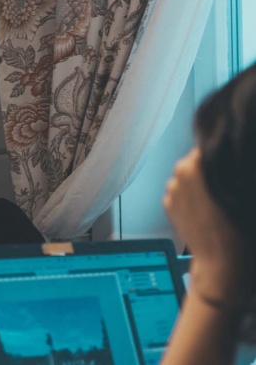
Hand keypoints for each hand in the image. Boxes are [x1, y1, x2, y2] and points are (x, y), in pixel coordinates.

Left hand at [163, 148, 253, 307]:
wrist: (221, 260)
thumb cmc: (236, 228)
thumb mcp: (238, 190)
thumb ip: (228, 167)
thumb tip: (227, 155)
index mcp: (196, 165)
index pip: (208, 145)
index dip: (221, 152)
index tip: (230, 159)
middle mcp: (179, 174)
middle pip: (195, 159)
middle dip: (209, 166)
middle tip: (226, 179)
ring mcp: (171, 189)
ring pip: (185, 175)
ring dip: (198, 180)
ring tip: (216, 195)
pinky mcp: (168, 203)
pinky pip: (179, 190)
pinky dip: (189, 194)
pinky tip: (205, 206)